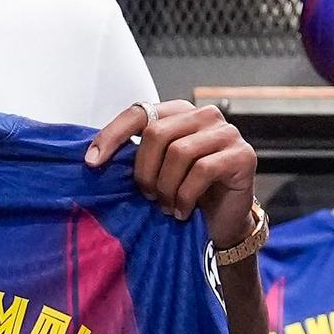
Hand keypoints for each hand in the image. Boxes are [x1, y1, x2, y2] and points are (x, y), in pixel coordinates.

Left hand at [89, 100, 258, 247]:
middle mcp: (205, 115)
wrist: (223, 221)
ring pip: (179, 152)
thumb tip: (94, 156)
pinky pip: (202, 171)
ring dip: (166, 187)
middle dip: (145, 171)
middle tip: (147, 196)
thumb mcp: (157, 170)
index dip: (112, 135)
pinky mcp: (242, 155)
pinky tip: (182, 210)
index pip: (139, 112)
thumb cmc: (187, 193)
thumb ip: (137, 154)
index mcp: (180, 112)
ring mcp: (227, 132)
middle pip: (158, 133)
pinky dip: (186, 196)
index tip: (92, 163)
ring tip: (166, 205)